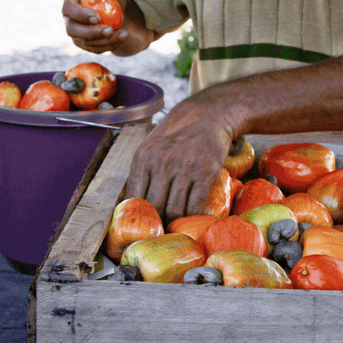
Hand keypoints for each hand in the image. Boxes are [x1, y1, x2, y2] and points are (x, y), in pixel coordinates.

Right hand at [62, 0, 129, 53]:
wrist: (113, 10)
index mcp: (70, 0)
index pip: (68, 9)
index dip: (80, 15)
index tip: (97, 18)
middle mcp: (69, 18)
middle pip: (72, 30)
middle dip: (91, 32)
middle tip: (110, 30)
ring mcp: (75, 32)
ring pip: (84, 42)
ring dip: (104, 41)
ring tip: (124, 33)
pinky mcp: (84, 43)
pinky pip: (94, 49)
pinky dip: (109, 46)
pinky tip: (122, 39)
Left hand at [125, 95, 234, 220]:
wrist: (209, 114)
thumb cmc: (178, 133)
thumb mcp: (151, 147)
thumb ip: (141, 172)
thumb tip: (132, 205)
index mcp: (143, 158)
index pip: (135, 199)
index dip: (140, 216)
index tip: (144, 225)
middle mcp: (162, 163)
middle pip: (155, 207)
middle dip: (158, 222)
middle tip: (162, 228)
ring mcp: (185, 168)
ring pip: (175, 210)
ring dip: (176, 221)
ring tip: (177, 224)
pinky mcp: (207, 173)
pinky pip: (196, 204)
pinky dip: (194, 216)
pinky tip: (193, 216)